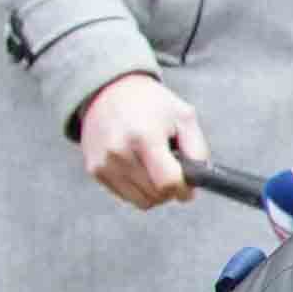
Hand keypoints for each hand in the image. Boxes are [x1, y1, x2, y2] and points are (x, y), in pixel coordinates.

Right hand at [74, 73, 207, 210]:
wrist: (108, 90)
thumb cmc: (151, 103)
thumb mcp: (184, 117)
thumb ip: (198, 151)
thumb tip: (198, 181)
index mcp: (143, 137)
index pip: (168, 183)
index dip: (184, 189)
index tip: (188, 183)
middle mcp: (119, 152)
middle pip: (157, 195)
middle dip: (171, 188)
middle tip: (171, 167)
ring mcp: (103, 163)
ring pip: (142, 201)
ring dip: (155, 191)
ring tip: (154, 165)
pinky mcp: (94, 170)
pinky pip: (126, 196)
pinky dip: (138, 188)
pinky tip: (138, 166)